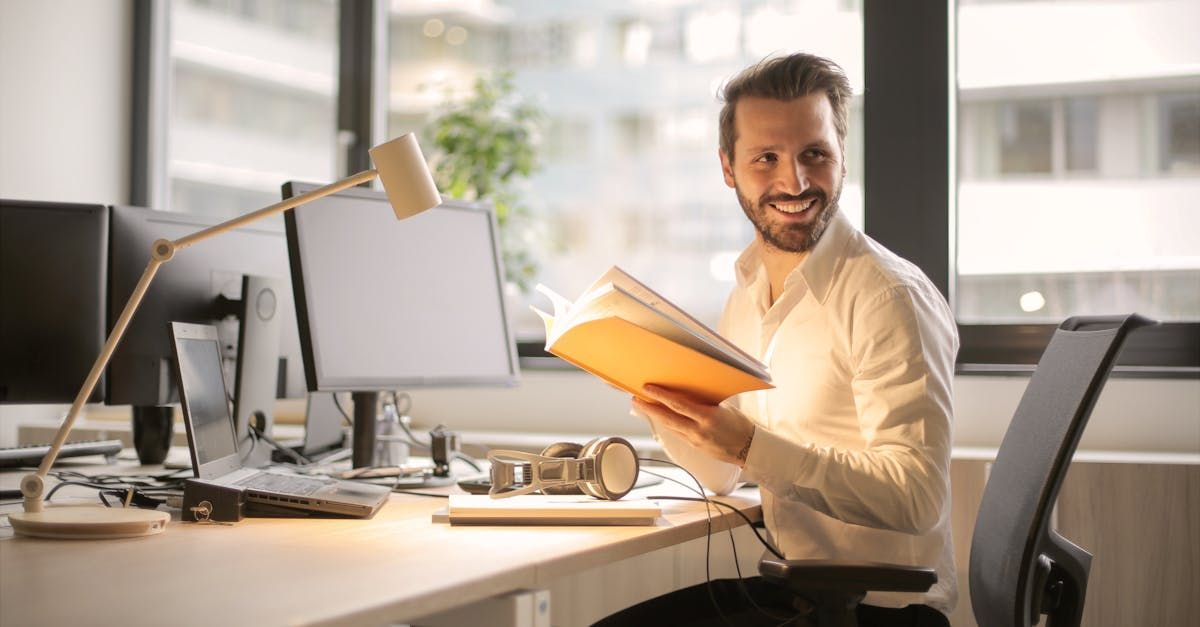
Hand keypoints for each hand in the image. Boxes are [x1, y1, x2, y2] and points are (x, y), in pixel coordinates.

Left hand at [633, 384, 755, 466]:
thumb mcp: (724, 409)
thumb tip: (688, 393)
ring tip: (643, 406)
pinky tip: (660, 417)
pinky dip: (668, 424)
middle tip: (635, 399)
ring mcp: (695, 441)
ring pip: (669, 427)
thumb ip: (705, 403)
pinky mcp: (695, 447)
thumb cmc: (741, 425)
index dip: (661, 396)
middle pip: (667, 418)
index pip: (678, 405)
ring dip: (655, 416)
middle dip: (649, 408)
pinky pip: (677, 433)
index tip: (648, 388)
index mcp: (708, 417)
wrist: (750, 449)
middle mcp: (698, 431)